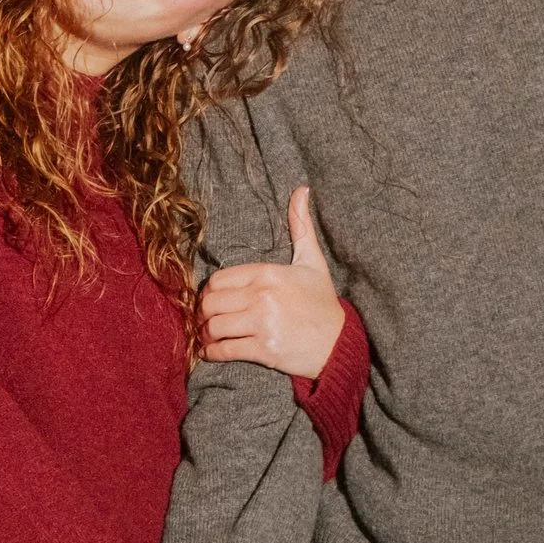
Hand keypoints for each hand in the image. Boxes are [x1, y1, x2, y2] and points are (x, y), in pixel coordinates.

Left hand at [200, 188, 345, 379]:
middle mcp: (262, 296)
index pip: (219, 280)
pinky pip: (225, 350)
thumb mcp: (312, 262)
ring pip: (214, 326)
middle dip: (203, 313)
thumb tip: (301, 189)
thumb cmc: (322, 302)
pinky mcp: (264, 349)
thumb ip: (301, 227)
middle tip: (205, 319)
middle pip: (211, 303)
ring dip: (205, 334)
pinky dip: (212, 353)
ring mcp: (262, 324)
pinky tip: (210, 352)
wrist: (340, 342)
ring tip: (207, 336)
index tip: (211, 299)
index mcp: (268, 273)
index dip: (209, 291)